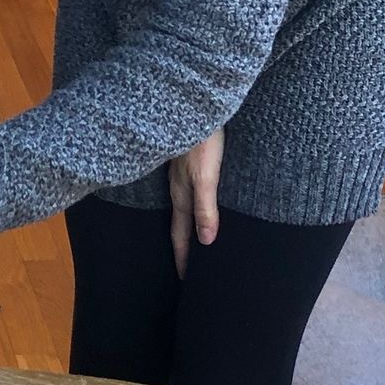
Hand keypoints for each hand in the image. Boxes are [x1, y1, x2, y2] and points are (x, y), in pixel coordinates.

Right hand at [169, 129, 223, 277]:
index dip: (183, 258)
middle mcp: (178, 186)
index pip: (181, 235)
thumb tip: (206, 242)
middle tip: (187, 269)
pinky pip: (188, 191)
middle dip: (183, 247)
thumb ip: (205, 207)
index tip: (185, 281)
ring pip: (183, 206)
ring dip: (187, 226)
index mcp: (181, 194)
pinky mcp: (187, 160)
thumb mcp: (206, 176)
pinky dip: (192, 206)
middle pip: (179, 223)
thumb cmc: (203, 139)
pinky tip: (199, 203)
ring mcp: (180, 172)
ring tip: (193, 242)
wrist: (194, 103)